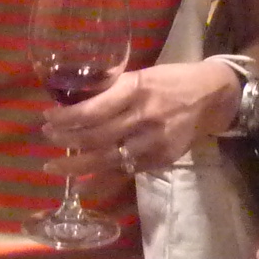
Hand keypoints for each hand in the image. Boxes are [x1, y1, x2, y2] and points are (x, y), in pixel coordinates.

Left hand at [41, 57, 237, 178]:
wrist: (211, 98)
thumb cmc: (171, 82)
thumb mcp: (141, 75)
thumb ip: (113, 90)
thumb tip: (75, 100)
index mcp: (136, 90)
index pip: (93, 108)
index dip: (66, 117)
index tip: (47, 117)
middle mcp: (143, 117)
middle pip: (95, 136)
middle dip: (66, 139)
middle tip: (47, 137)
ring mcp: (152, 142)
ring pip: (107, 159)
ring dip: (76, 165)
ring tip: (54, 166)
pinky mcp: (160, 160)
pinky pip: (124, 172)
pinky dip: (101, 180)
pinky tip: (82, 183)